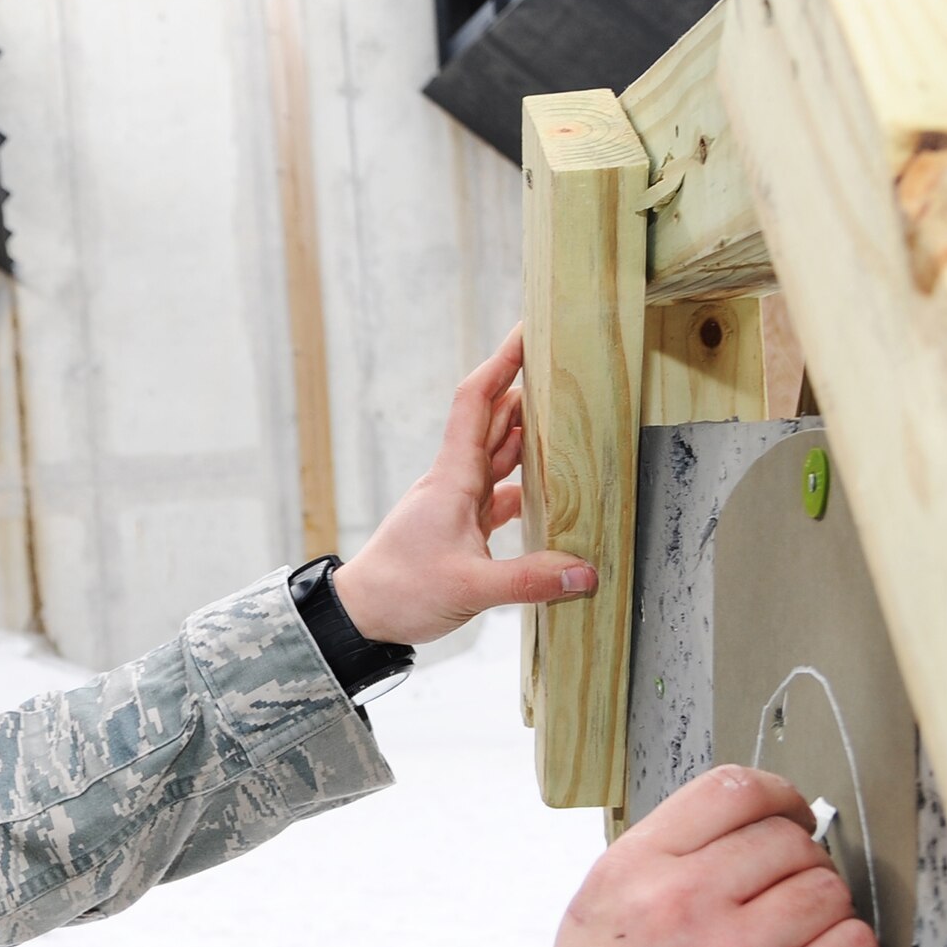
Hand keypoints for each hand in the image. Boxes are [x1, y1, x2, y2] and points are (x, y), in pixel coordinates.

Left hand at [330, 323, 595, 645]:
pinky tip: (554, 490)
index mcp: (451, 479)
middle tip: (566, 363)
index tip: (528, 330)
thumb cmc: (400, 593)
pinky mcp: (462, 529)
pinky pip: (500, 494)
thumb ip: (528, 581)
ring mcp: (457, 504)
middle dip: (526, 387)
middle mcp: (454, 482)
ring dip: (529, 434)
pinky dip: (525, 485)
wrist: (360, 617)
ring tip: (570, 413)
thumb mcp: (468, 589)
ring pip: (498, 456)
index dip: (502, 362)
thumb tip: (586, 573)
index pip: (477, 402)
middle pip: (493, 420)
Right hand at [532, 765, 879, 946]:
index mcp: (634, 870)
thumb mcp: (598, 910)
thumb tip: (741, 829)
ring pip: (828, 890)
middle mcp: (683, 903)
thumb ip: (660, 861)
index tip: (790, 814)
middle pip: (788, 841)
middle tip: (788, 892)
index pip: (731, 790)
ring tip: (796, 937)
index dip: (779, 795)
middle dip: (800, 862)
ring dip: (824, 909)